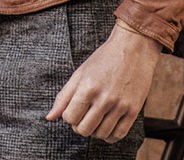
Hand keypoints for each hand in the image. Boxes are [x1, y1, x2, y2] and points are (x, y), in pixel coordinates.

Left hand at [46, 23, 161, 142]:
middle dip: (80, 126)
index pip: (70, 117)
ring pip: (101, 134)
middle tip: (83, 116)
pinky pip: (118, 135)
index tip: (74, 109)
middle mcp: (104, 98)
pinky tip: (107, 125)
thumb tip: (49, 117)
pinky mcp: (134, 110)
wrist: (133, 48)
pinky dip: (110, 135)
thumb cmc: (104, 59)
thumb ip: (64, 96)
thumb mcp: (80, 73)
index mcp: (87, 87)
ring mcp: (120, 105)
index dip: (69, 116)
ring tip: (95, 118)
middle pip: (84, 130)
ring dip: (95, 130)